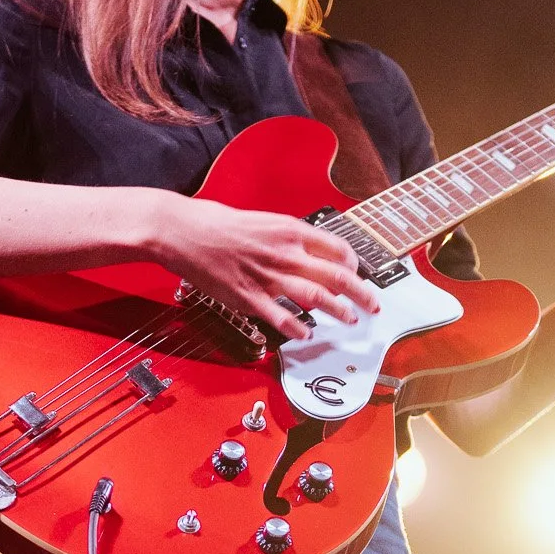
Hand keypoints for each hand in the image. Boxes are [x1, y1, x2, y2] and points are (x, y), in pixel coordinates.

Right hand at [158, 195, 380, 341]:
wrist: (181, 231)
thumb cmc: (214, 223)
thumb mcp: (260, 220)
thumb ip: (285, 236)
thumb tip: (304, 248)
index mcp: (289, 230)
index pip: (338, 248)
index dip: (354, 264)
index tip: (357, 274)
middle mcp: (285, 253)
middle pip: (337, 275)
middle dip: (362, 293)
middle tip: (373, 305)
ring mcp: (268, 277)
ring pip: (317, 296)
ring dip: (339, 311)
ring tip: (350, 319)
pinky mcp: (248, 297)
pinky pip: (281, 317)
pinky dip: (298, 328)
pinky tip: (306, 333)